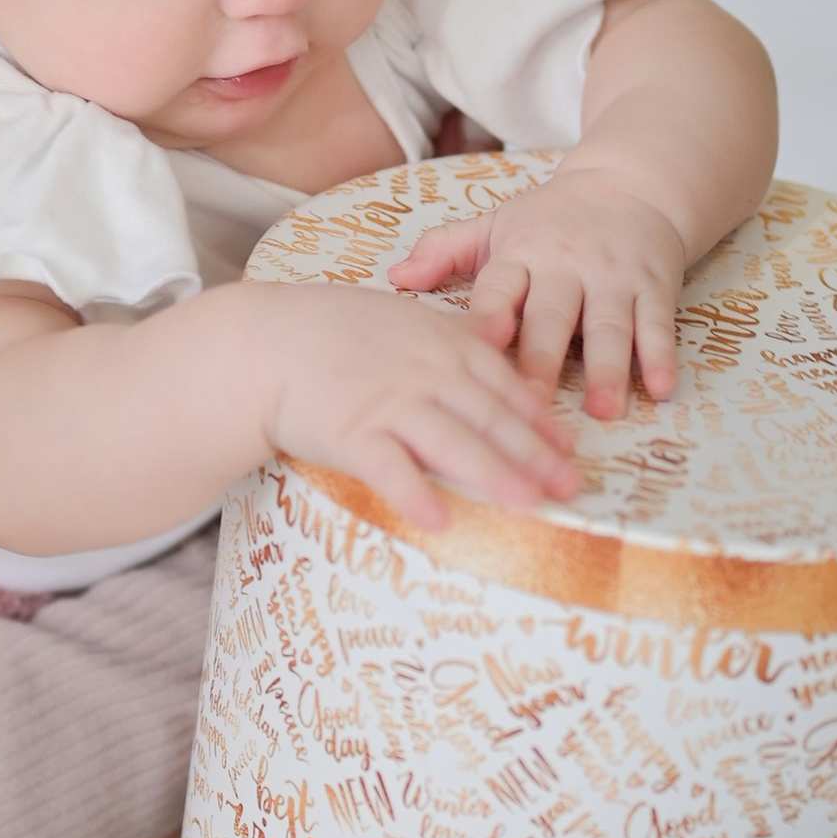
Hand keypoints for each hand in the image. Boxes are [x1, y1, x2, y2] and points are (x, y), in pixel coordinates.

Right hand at [246, 284, 579, 528]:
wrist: (267, 342)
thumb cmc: (336, 331)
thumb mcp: (407, 317)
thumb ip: (456, 333)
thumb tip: (500, 341)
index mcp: (443, 344)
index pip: (505, 385)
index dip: (541, 420)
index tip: (570, 449)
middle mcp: (425, 373)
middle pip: (491, 418)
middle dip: (535, 455)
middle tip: (570, 487)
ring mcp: (389, 403)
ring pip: (452, 442)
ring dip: (494, 474)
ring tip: (529, 505)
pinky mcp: (351, 433)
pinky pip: (388, 469)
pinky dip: (414, 494)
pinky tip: (440, 520)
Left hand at [389, 170, 686, 419]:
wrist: (632, 184)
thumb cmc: (552, 218)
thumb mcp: (497, 225)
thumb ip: (445, 250)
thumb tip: (394, 277)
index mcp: (522, 254)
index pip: (501, 287)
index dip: (491, 316)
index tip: (480, 347)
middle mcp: (567, 266)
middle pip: (554, 315)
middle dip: (544, 359)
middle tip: (534, 405)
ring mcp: (614, 277)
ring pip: (610, 325)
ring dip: (607, 368)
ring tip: (603, 409)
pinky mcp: (655, 286)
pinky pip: (658, 324)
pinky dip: (660, 356)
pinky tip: (660, 388)